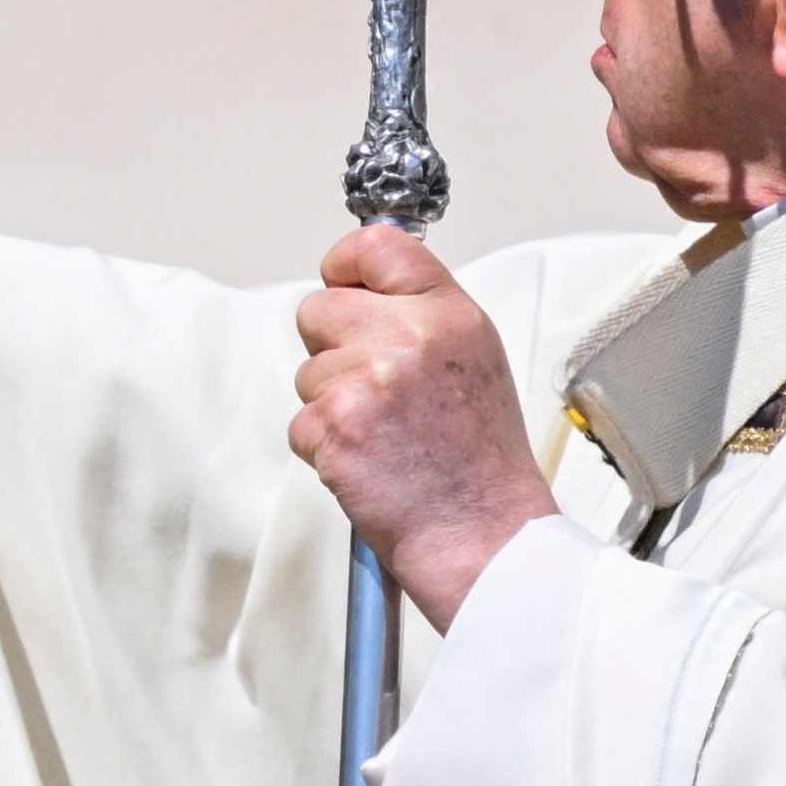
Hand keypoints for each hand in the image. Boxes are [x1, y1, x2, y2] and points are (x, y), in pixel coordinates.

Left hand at [292, 224, 556, 625]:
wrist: (485, 538)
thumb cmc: (482, 466)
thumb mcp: (475, 363)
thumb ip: (424, 319)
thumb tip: (365, 291)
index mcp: (451, 315)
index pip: (378, 247)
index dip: (346, 265)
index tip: (342, 281)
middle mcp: (411, 337)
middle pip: (319, 308)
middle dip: (331, 348)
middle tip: (373, 391)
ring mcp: (369, 380)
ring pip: (308, 372)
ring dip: (331, 405)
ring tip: (383, 437)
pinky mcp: (335, 425)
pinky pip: (300, 421)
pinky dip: (324, 448)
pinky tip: (369, 464)